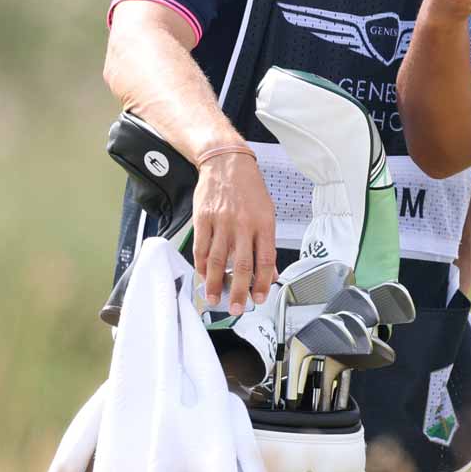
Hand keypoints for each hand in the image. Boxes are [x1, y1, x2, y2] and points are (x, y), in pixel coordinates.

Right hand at [190, 150, 277, 312]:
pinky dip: (201, 265)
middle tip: (237, 308)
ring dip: (214, 283)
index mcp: (263, 223)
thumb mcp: (267, 212)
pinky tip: (202, 275)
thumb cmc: (249, 188)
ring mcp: (221, 222)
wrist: (226, 163)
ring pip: (217, 260)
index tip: (259, 298)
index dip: (262, 282)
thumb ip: (266, 242)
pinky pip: (201, 247)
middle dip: (239, 291)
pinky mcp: (203, 219)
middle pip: (241, 265)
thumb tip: (270, 271)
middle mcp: (243, 224)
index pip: (265, 259)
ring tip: (213, 298)